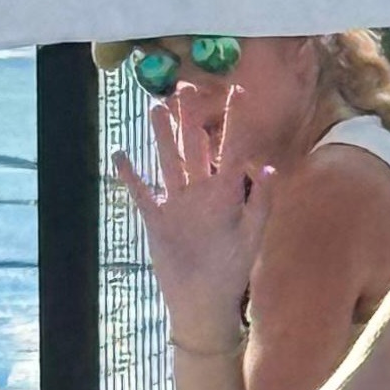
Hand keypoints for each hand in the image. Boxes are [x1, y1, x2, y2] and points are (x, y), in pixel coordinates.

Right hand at [115, 87, 274, 351]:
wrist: (203, 303)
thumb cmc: (231, 272)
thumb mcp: (250, 237)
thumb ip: (260, 203)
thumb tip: (269, 169)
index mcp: (226, 193)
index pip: (231, 149)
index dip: (235, 122)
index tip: (237, 91)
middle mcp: (200, 192)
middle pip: (194, 147)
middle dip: (190, 118)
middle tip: (184, 86)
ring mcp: (176, 203)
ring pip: (168, 161)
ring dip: (162, 136)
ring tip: (156, 108)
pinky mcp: (156, 219)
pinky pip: (141, 192)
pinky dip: (130, 175)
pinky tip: (119, 152)